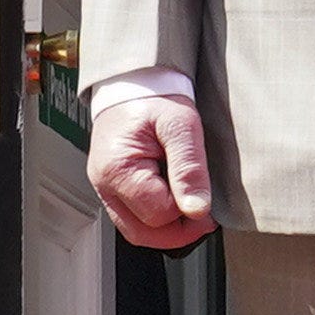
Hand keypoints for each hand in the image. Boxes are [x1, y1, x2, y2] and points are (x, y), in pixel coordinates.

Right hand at [91, 91, 215, 250]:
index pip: (158, 213)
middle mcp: (104, 183)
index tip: (210, 205)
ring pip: (136, 231)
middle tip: (205, 217)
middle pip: (142, 233)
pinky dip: (155, 219)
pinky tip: (174, 203)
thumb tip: (197, 209)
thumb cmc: (154, 97)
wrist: (134, 81)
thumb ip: (189, 168)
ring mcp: (105, 188)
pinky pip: (132, 218)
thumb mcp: (181, 125)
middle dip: (178, 231)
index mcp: (117, 168)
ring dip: (166, 230)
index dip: (188, 214)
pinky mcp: (112, 188)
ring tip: (190, 210)